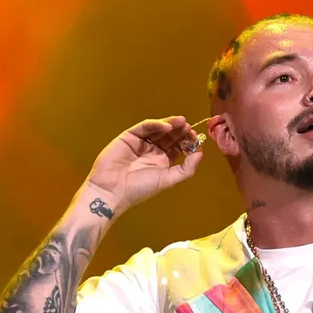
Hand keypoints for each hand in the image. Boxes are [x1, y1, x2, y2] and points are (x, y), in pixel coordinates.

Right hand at [84, 117, 206, 212]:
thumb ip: (186, 168)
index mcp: (163, 162)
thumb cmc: (140, 188)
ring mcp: (142, 142)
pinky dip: (156, 125)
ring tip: (182, 122)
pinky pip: (145, 127)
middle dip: (181, 132)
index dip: (188, 142)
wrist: (112, 189)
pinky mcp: (130, 136)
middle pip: (170, 137)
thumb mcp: (167, 180)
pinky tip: (167, 127)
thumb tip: (200, 153)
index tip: (196, 139)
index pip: (178, 147)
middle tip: (190, 128)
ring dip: (171, 125)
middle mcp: (153, 151)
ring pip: (158, 129)